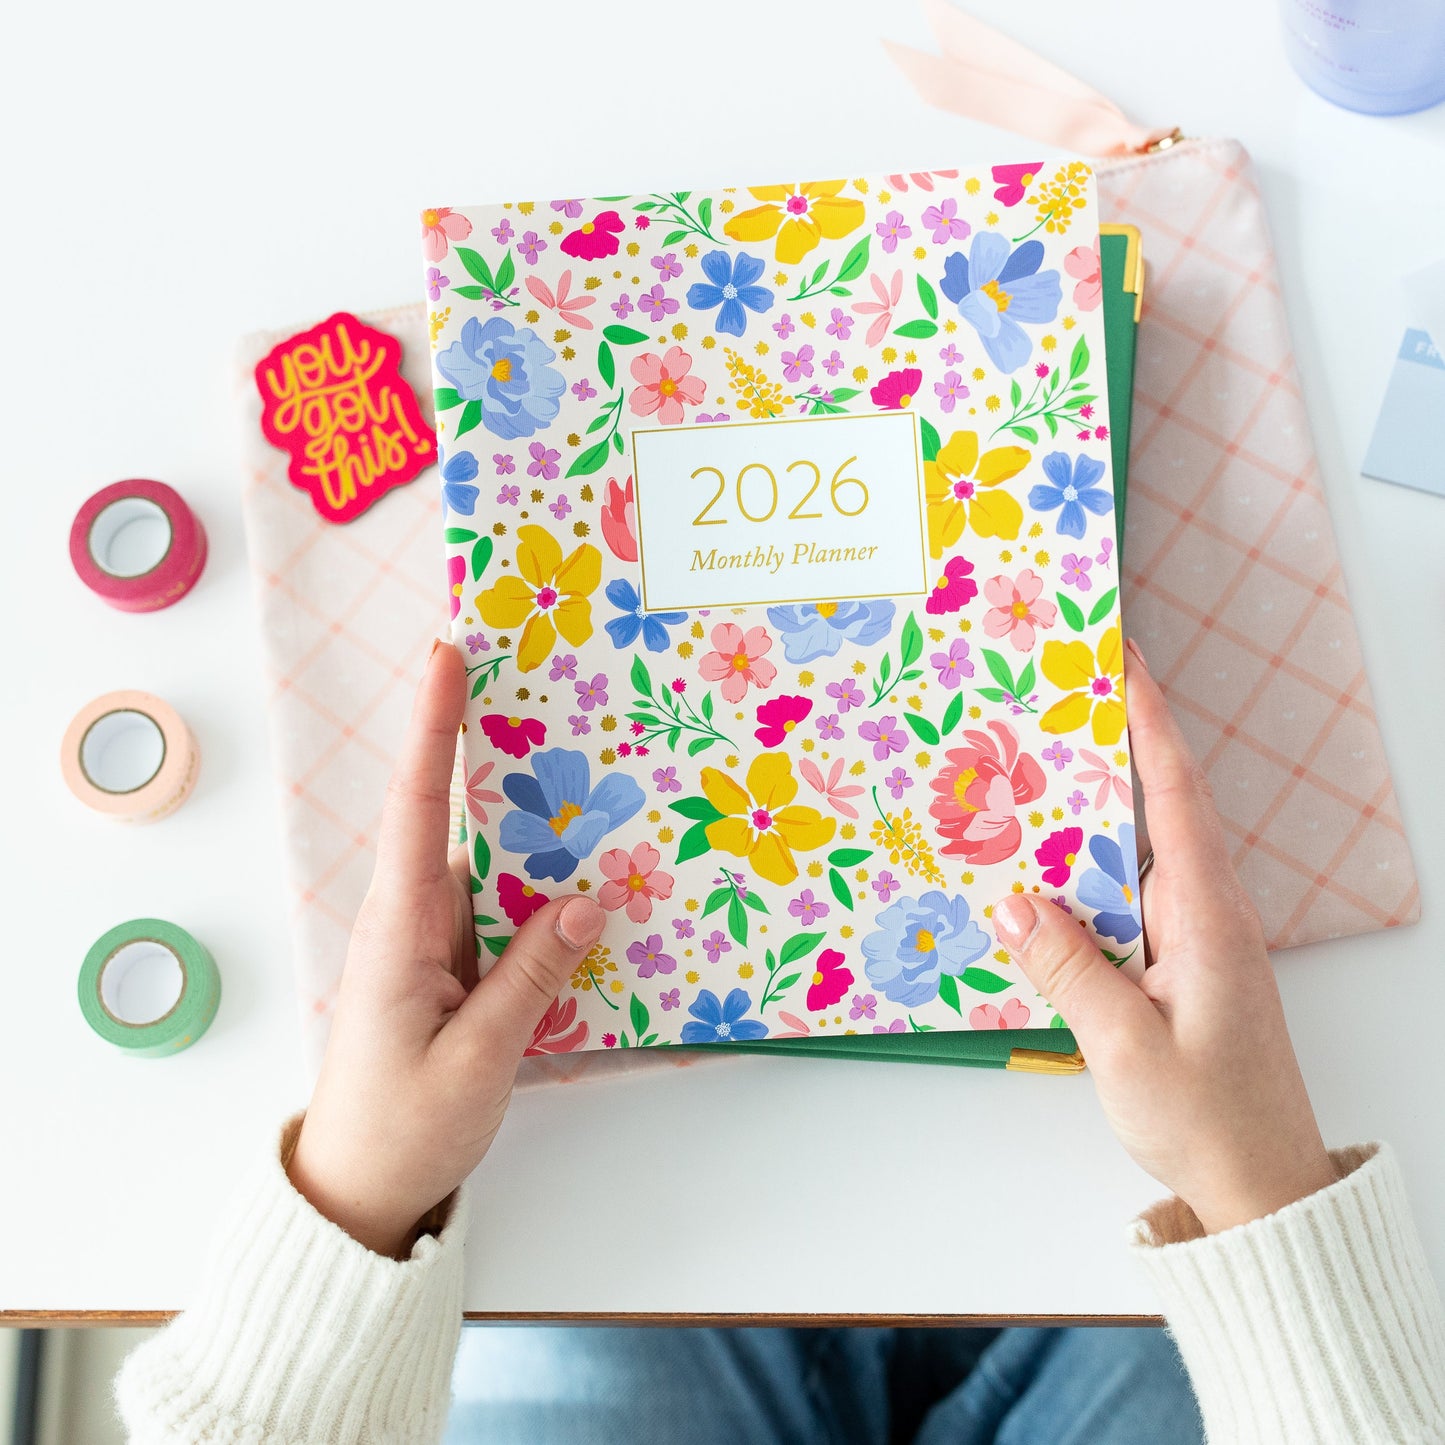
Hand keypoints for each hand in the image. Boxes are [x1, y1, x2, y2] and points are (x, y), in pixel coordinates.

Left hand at [286, 639, 605, 1256]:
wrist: (359, 1192)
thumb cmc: (405, 1127)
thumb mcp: (479, 1057)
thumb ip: (532, 977)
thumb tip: (588, 902)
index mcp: (399, 929)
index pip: (415, 806)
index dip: (432, 728)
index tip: (446, 657)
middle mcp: (409, 919)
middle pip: (456, 819)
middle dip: (496, 756)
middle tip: (551, 695)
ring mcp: (427, 943)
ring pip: (487, 866)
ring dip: (533, 831)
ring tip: (595, 781)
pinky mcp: (447, 968)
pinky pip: (497, 910)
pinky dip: (537, 892)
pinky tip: (584, 883)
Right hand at [991, 639, 1337, 1233]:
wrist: (1260, 1187)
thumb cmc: (1208, 1120)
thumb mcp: (1124, 1046)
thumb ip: (1068, 969)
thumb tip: (1015, 902)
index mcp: (1207, 916)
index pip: (1176, 794)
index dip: (1149, 721)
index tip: (1122, 659)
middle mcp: (1207, 913)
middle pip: (1158, 807)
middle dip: (1113, 745)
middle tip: (1058, 698)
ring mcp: (1196, 939)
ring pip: (1137, 853)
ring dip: (1091, 813)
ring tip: (1030, 771)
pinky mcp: (1180, 965)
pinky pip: (1127, 899)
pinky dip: (1087, 874)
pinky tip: (1043, 876)